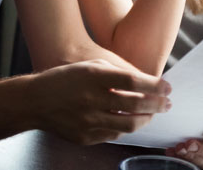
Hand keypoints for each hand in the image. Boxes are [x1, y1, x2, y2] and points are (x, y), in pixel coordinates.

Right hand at [30, 60, 171, 144]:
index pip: (134, 82)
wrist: (34, 101)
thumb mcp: (90, 65)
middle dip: (157, 104)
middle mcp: (92, 100)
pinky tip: (132, 120)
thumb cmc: (65, 78)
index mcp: (93, 77)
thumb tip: (146, 80)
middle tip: (167, 102)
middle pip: (135, 105)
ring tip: (153, 113)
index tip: (167, 86)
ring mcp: (88, 121)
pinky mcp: (85, 137)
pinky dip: (127, 127)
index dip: (155, 85)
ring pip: (128, 124)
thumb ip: (118, 71)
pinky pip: (114, 134)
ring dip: (146, 119)